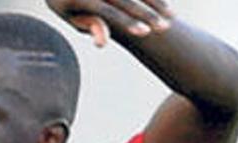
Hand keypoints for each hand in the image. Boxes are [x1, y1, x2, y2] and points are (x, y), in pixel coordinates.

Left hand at [47, 0, 173, 47]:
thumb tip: (102, 43)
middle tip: (165, 27)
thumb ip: (88, 25)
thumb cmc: (67, 1)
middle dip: (147, 13)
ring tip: (171, 16)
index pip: (108, 12)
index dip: (127, 22)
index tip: (145, 33)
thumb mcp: (71, 15)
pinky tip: (165, 4)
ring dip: (155, 2)